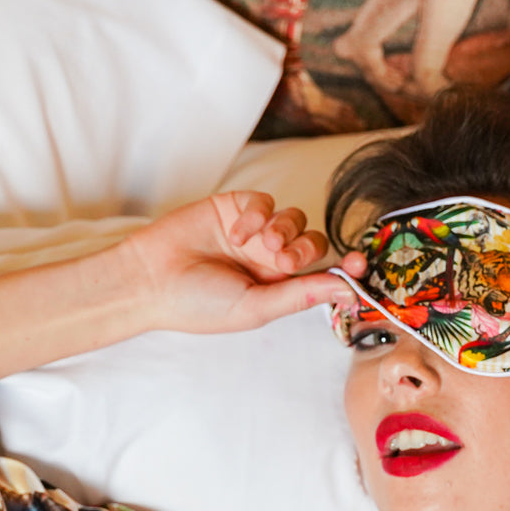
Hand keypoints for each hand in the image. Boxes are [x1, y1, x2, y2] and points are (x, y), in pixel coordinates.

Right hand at [116, 191, 364, 335]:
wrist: (150, 280)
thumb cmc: (199, 305)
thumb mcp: (256, 307)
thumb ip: (301, 295)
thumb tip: (347, 292)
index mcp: (278, 289)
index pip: (323, 275)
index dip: (344, 269)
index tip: (359, 265)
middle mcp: (270, 261)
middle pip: (313, 243)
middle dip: (306, 249)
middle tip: (282, 261)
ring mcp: (255, 233)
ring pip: (294, 218)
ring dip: (284, 231)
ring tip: (260, 247)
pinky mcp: (236, 208)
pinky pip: (264, 202)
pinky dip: (257, 215)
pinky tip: (236, 232)